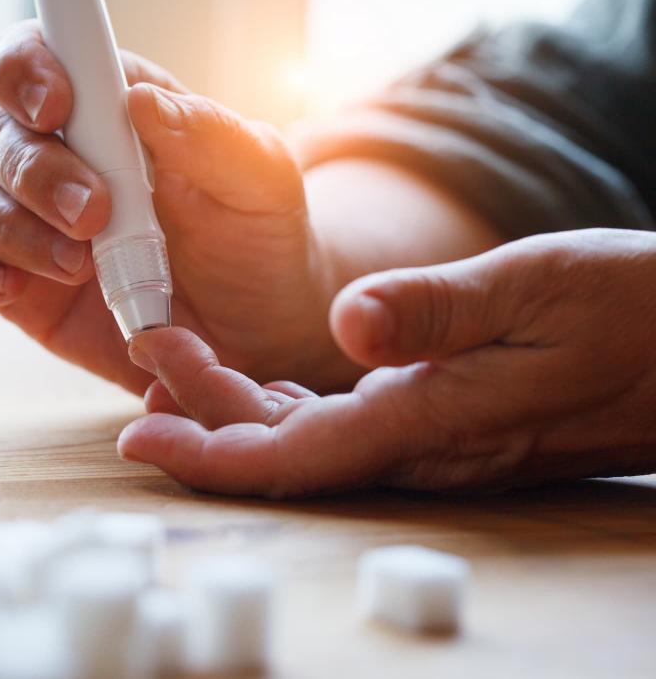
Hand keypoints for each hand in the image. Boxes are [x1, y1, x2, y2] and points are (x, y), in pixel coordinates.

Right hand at [0, 21, 339, 393]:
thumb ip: (210, 136)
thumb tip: (141, 100)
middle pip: (2, 136)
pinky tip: (10, 290)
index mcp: (115, 114)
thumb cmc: (256, 242)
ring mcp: (34, 225)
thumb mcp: (260, 182)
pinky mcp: (21, 287)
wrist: (258, 332)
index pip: (44, 60)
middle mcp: (63, 161)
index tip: (57, 108)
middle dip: (40, 173)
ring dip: (16, 231)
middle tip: (95, 215)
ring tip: (79, 266)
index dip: (30, 71)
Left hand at [118, 229, 655, 496]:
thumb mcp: (531, 289)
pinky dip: (281, 401)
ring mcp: (426, 438)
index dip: (207, 456)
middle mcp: (416, 444)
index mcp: (425, 421)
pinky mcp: (437, 419)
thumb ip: (436, 311)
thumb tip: (347, 323)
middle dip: (201, 412)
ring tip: (179, 351)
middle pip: (280, 448)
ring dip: (233, 401)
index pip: (290, 459)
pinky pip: (338, 422)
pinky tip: (254, 377)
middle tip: (150, 352)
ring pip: (304, 435)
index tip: (140, 440)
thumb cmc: (624, 316)